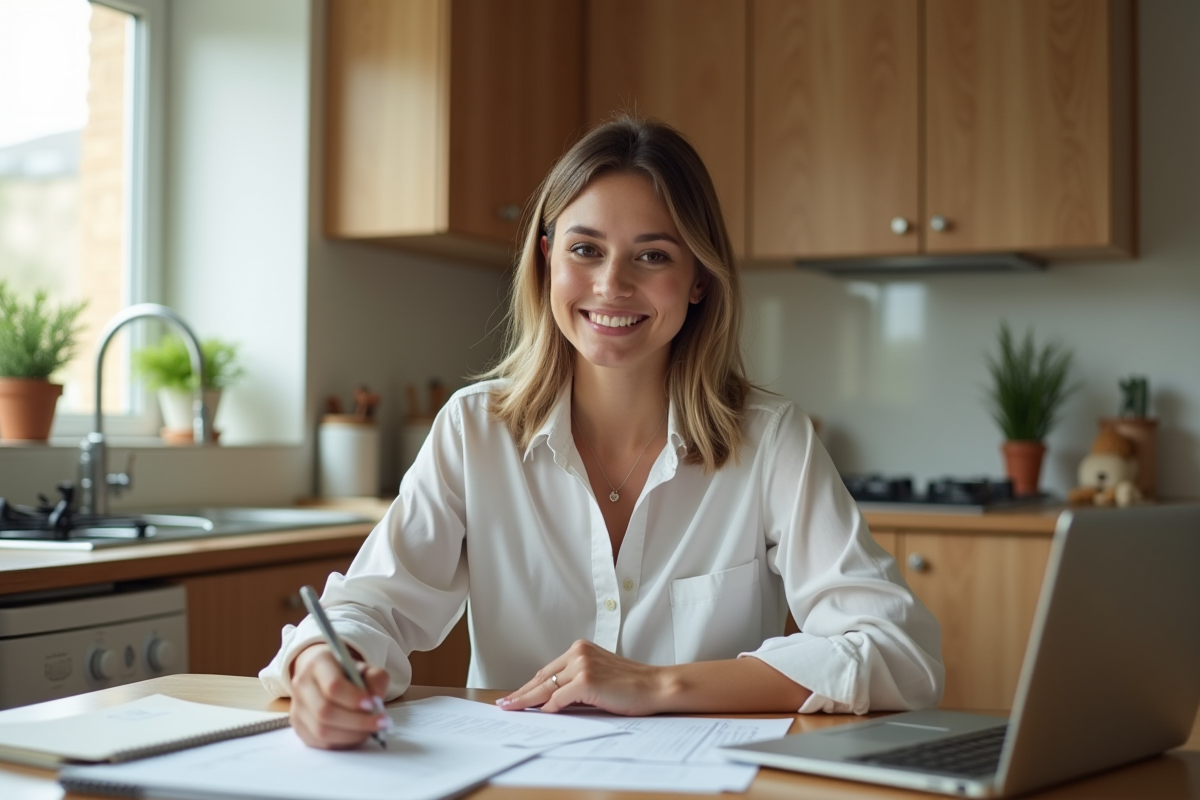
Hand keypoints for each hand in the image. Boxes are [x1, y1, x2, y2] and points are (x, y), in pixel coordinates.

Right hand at [289, 644, 390, 748]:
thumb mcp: (367, 669)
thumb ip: (376, 679)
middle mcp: (302, 684)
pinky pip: (320, 742)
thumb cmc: (348, 674)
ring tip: (371, 730)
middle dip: (357, 721)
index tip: (373, 705)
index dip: (353, 699)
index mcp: (318, 662)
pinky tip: (356, 735)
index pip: (333, 685)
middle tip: (380, 723)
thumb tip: (376, 700)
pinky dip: (342, 742)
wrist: (325, 677)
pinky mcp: (298, 727)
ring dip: (351, 735)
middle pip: (325, 711)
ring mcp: (297, 708)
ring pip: (321, 730)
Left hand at [497, 639, 666, 714]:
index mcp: (581, 649)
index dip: (530, 685)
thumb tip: (551, 699)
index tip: (516, 694)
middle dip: (522, 693)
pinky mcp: (586, 680)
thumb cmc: (632, 685)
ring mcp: (582, 665)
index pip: (548, 670)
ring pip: (547, 687)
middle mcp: (578, 653)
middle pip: (542, 677)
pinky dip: (550, 708)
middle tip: (505, 704)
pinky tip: (542, 714)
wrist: (655, 686)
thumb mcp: (599, 676)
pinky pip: (559, 698)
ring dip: (529, 701)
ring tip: (513, 709)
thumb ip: (575, 681)